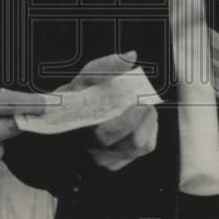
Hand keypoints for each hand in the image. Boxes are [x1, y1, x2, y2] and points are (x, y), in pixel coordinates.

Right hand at [64, 50, 158, 171]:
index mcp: (85, 131)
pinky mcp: (121, 162)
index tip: (140, 101)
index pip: (110, 134)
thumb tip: (131, 56)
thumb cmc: (78, 96)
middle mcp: (97, 152)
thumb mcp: (87, 77)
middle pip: (133, 142)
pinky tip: (139, 118)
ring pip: (142, 145)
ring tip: (140, 106)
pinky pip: (146, 146)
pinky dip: (148, 129)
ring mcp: (110, 160)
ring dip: (147, 122)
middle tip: (144, 100)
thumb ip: (106, 67)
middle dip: (144, 117)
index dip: (129, 119)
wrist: (70, 117)